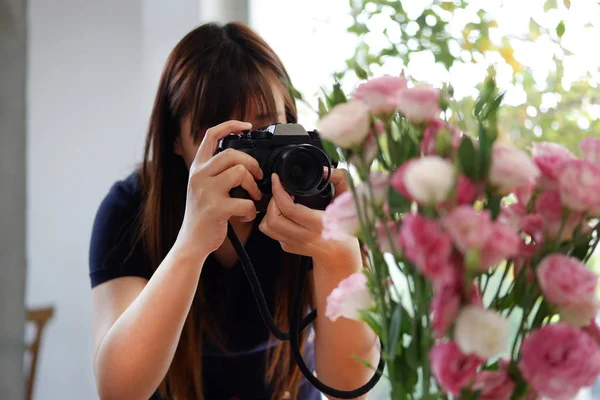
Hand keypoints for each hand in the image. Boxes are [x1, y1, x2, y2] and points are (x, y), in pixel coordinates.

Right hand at [175, 120, 262, 257]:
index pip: (211, 135)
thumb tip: (246, 162)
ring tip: (252, 198)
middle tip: (257, 178)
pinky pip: (244, 201)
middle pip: (232, 153)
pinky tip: (245, 216)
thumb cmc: (204, 215)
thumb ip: (218, 172)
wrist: (192, 242)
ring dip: (253, 186)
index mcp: (197, 168)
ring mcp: (205, 191)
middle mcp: (199, 176)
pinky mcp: (215, 208)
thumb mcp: (204, 187)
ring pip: (240, 172)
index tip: (247, 126)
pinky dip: (251, 210)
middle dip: (252, 164)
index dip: (230, 125)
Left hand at [259, 169, 354, 261]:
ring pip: (267, 227)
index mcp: (319, 223)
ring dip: (269, 211)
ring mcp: (294, 243)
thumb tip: (326, 171)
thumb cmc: (346, 228)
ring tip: (280, 202)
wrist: (341, 256)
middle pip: (273, 219)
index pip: (289, 209)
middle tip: (280, 191)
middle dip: (272, 200)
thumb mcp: (348, 202)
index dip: (279, 191)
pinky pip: (272, 232)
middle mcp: (304, 236)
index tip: (277, 179)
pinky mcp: (288, 247)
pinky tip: (284, 213)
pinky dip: (273, 219)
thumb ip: (340, 181)